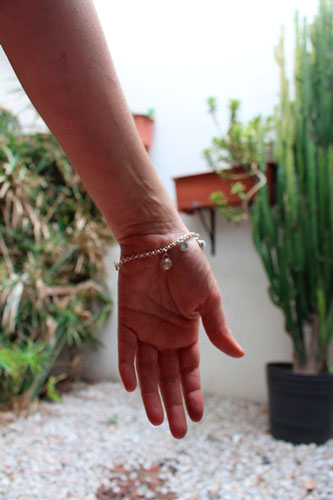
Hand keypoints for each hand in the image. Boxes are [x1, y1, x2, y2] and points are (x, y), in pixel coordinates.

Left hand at [117, 230, 243, 438]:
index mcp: (187, 332)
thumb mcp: (209, 299)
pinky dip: (128, 368)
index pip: (190, 370)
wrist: (159, 240)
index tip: (198, 416)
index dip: (192, 392)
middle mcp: (165, 336)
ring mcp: (145, 329)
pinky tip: (133, 388)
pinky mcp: (126, 320)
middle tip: (178, 432)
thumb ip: (217, 328)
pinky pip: (125, 349)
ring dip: (151, 394)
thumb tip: (239, 354)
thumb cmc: (188, 266)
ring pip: (147, 370)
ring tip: (156, 419)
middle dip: (173, 403)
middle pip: (169, 376)